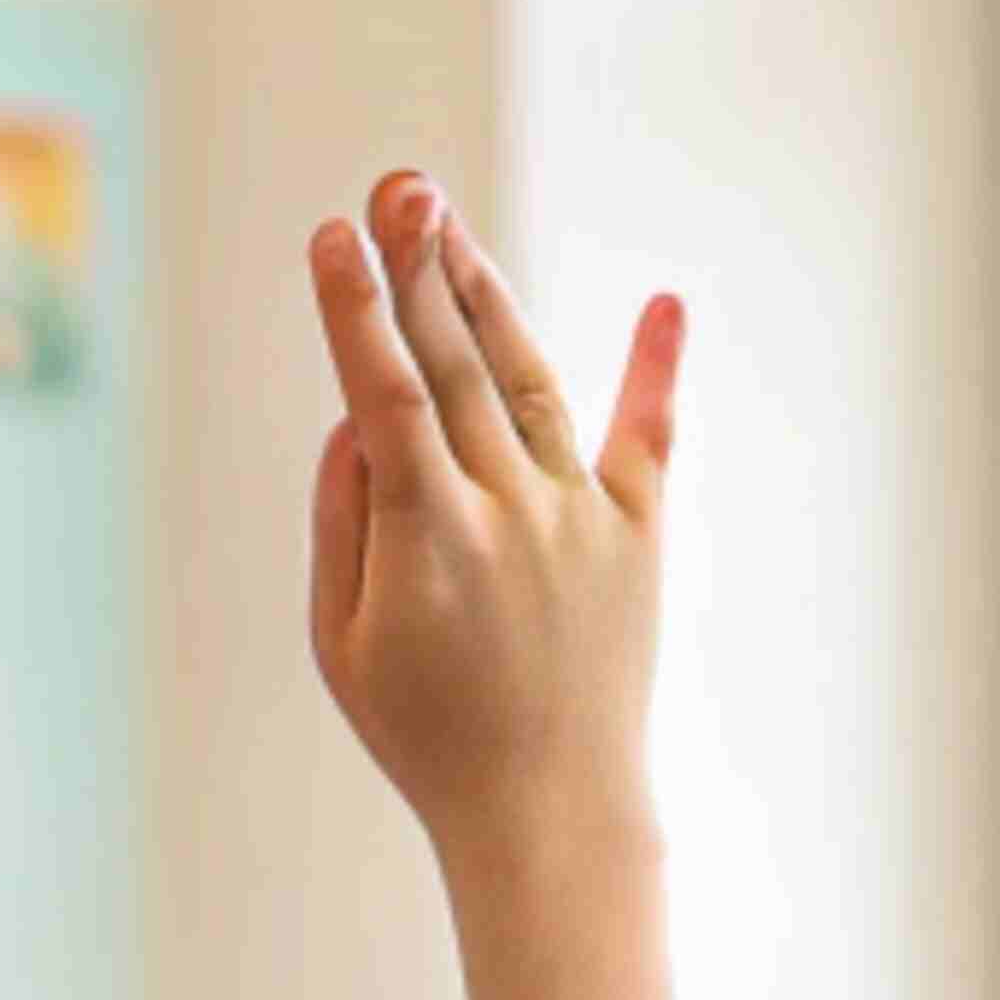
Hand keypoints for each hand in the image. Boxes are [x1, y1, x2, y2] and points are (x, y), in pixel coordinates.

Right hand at [304, 168, 684, 898]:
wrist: (550, 815)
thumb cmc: (427, 735)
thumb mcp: (342, 646)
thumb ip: (343, 524)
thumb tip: (357, 421)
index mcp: (424, 540)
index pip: (384, 397)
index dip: (358, 311)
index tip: (333, 235)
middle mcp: (507, 511)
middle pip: (456, 364)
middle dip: (422, 268)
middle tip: (402, 185)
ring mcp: (579, 517)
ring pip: (526, 381)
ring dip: (486, 296)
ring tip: (448, 227)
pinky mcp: (638, 535)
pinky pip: (647, 439)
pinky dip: (656, 369)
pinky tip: (667, 306)